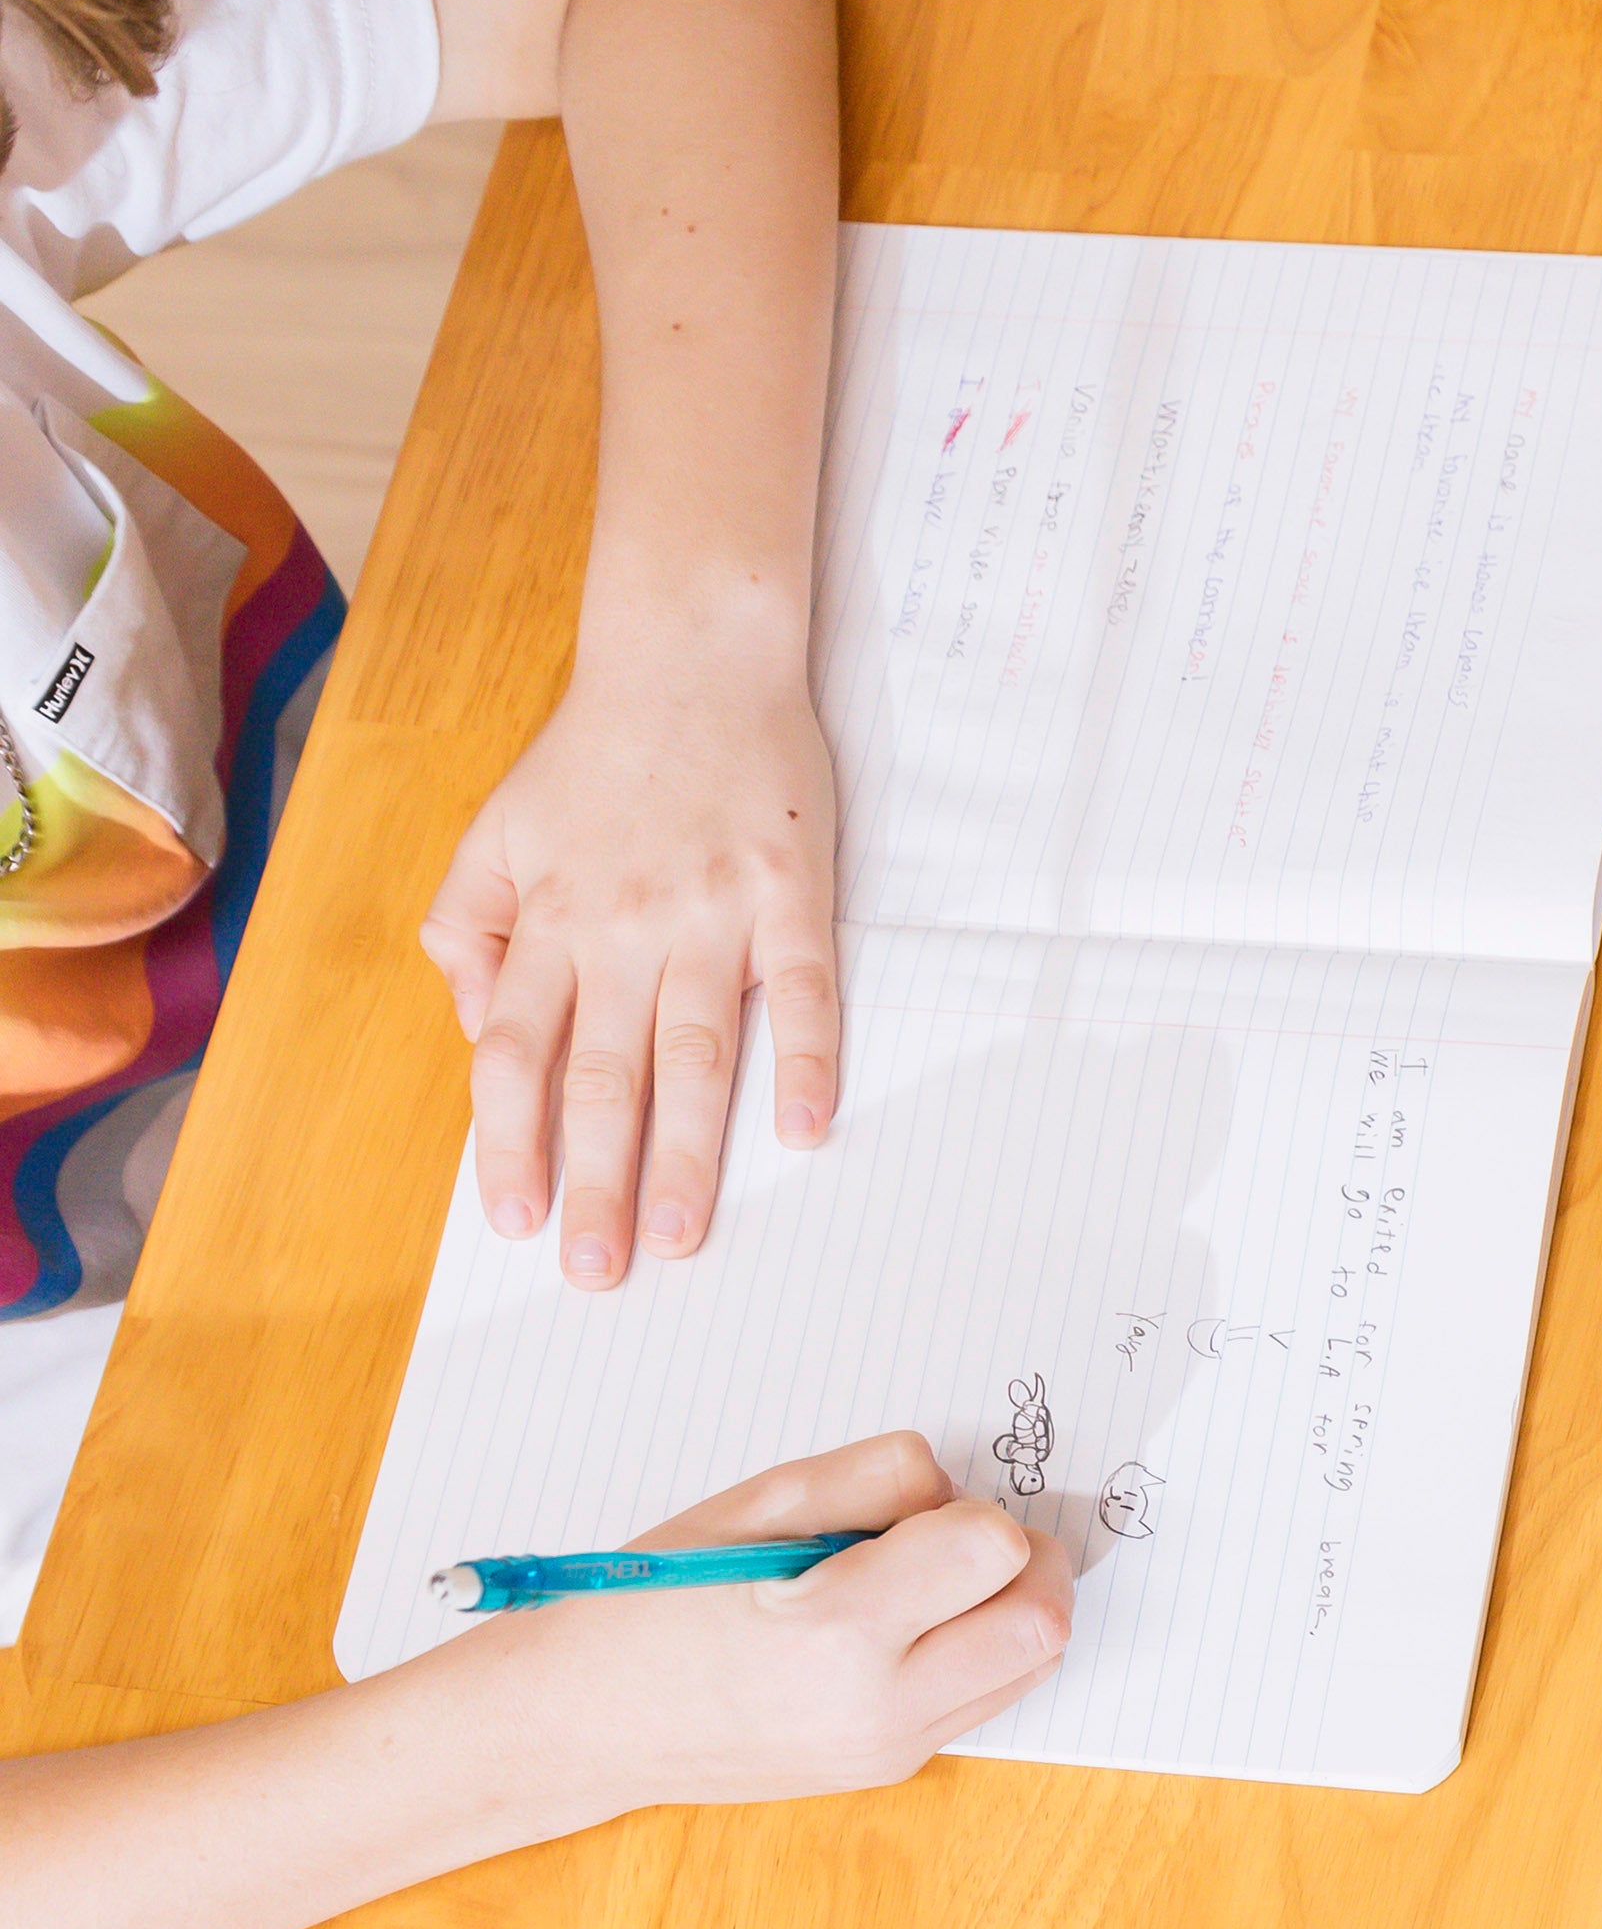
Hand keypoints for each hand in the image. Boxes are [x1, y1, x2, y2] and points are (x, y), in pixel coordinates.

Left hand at [423, 632, 840, 1286]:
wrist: (690, 655)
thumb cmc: (596, 754)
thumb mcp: (497, 830)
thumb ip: (469, 925)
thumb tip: (481, 1023)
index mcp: (550, 919)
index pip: (515, 1053)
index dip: (511, 1140)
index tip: (514, 1219)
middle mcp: (623, 928)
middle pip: (604, 1076)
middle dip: (596, 1181)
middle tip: (598, 1273)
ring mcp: (712, 914)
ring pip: (694, 1053)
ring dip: (687, 1153)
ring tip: (682, 1238)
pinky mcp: (791, 893)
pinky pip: (801, 991)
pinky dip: (806, 1060)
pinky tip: (805, 1128)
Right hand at [501, 1431, 1071, 1814]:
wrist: (582, 1723)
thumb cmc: (649, 1602)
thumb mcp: (755, 1505)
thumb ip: (875, 1478)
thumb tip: (960, 1491)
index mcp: (837, 1628)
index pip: (992, 1551)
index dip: (973, 1513)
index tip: (924, 1511)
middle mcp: (877, 1704)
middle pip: (1042, 1624)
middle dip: (1027, 1562)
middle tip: (964, 1536)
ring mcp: (888, 1749)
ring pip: (1032, 1667)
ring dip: (1012, 1608)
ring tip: (931, 1581)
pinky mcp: (888, 1769)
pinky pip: (988, 1698)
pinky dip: (980, 1649)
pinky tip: (909, 1626)